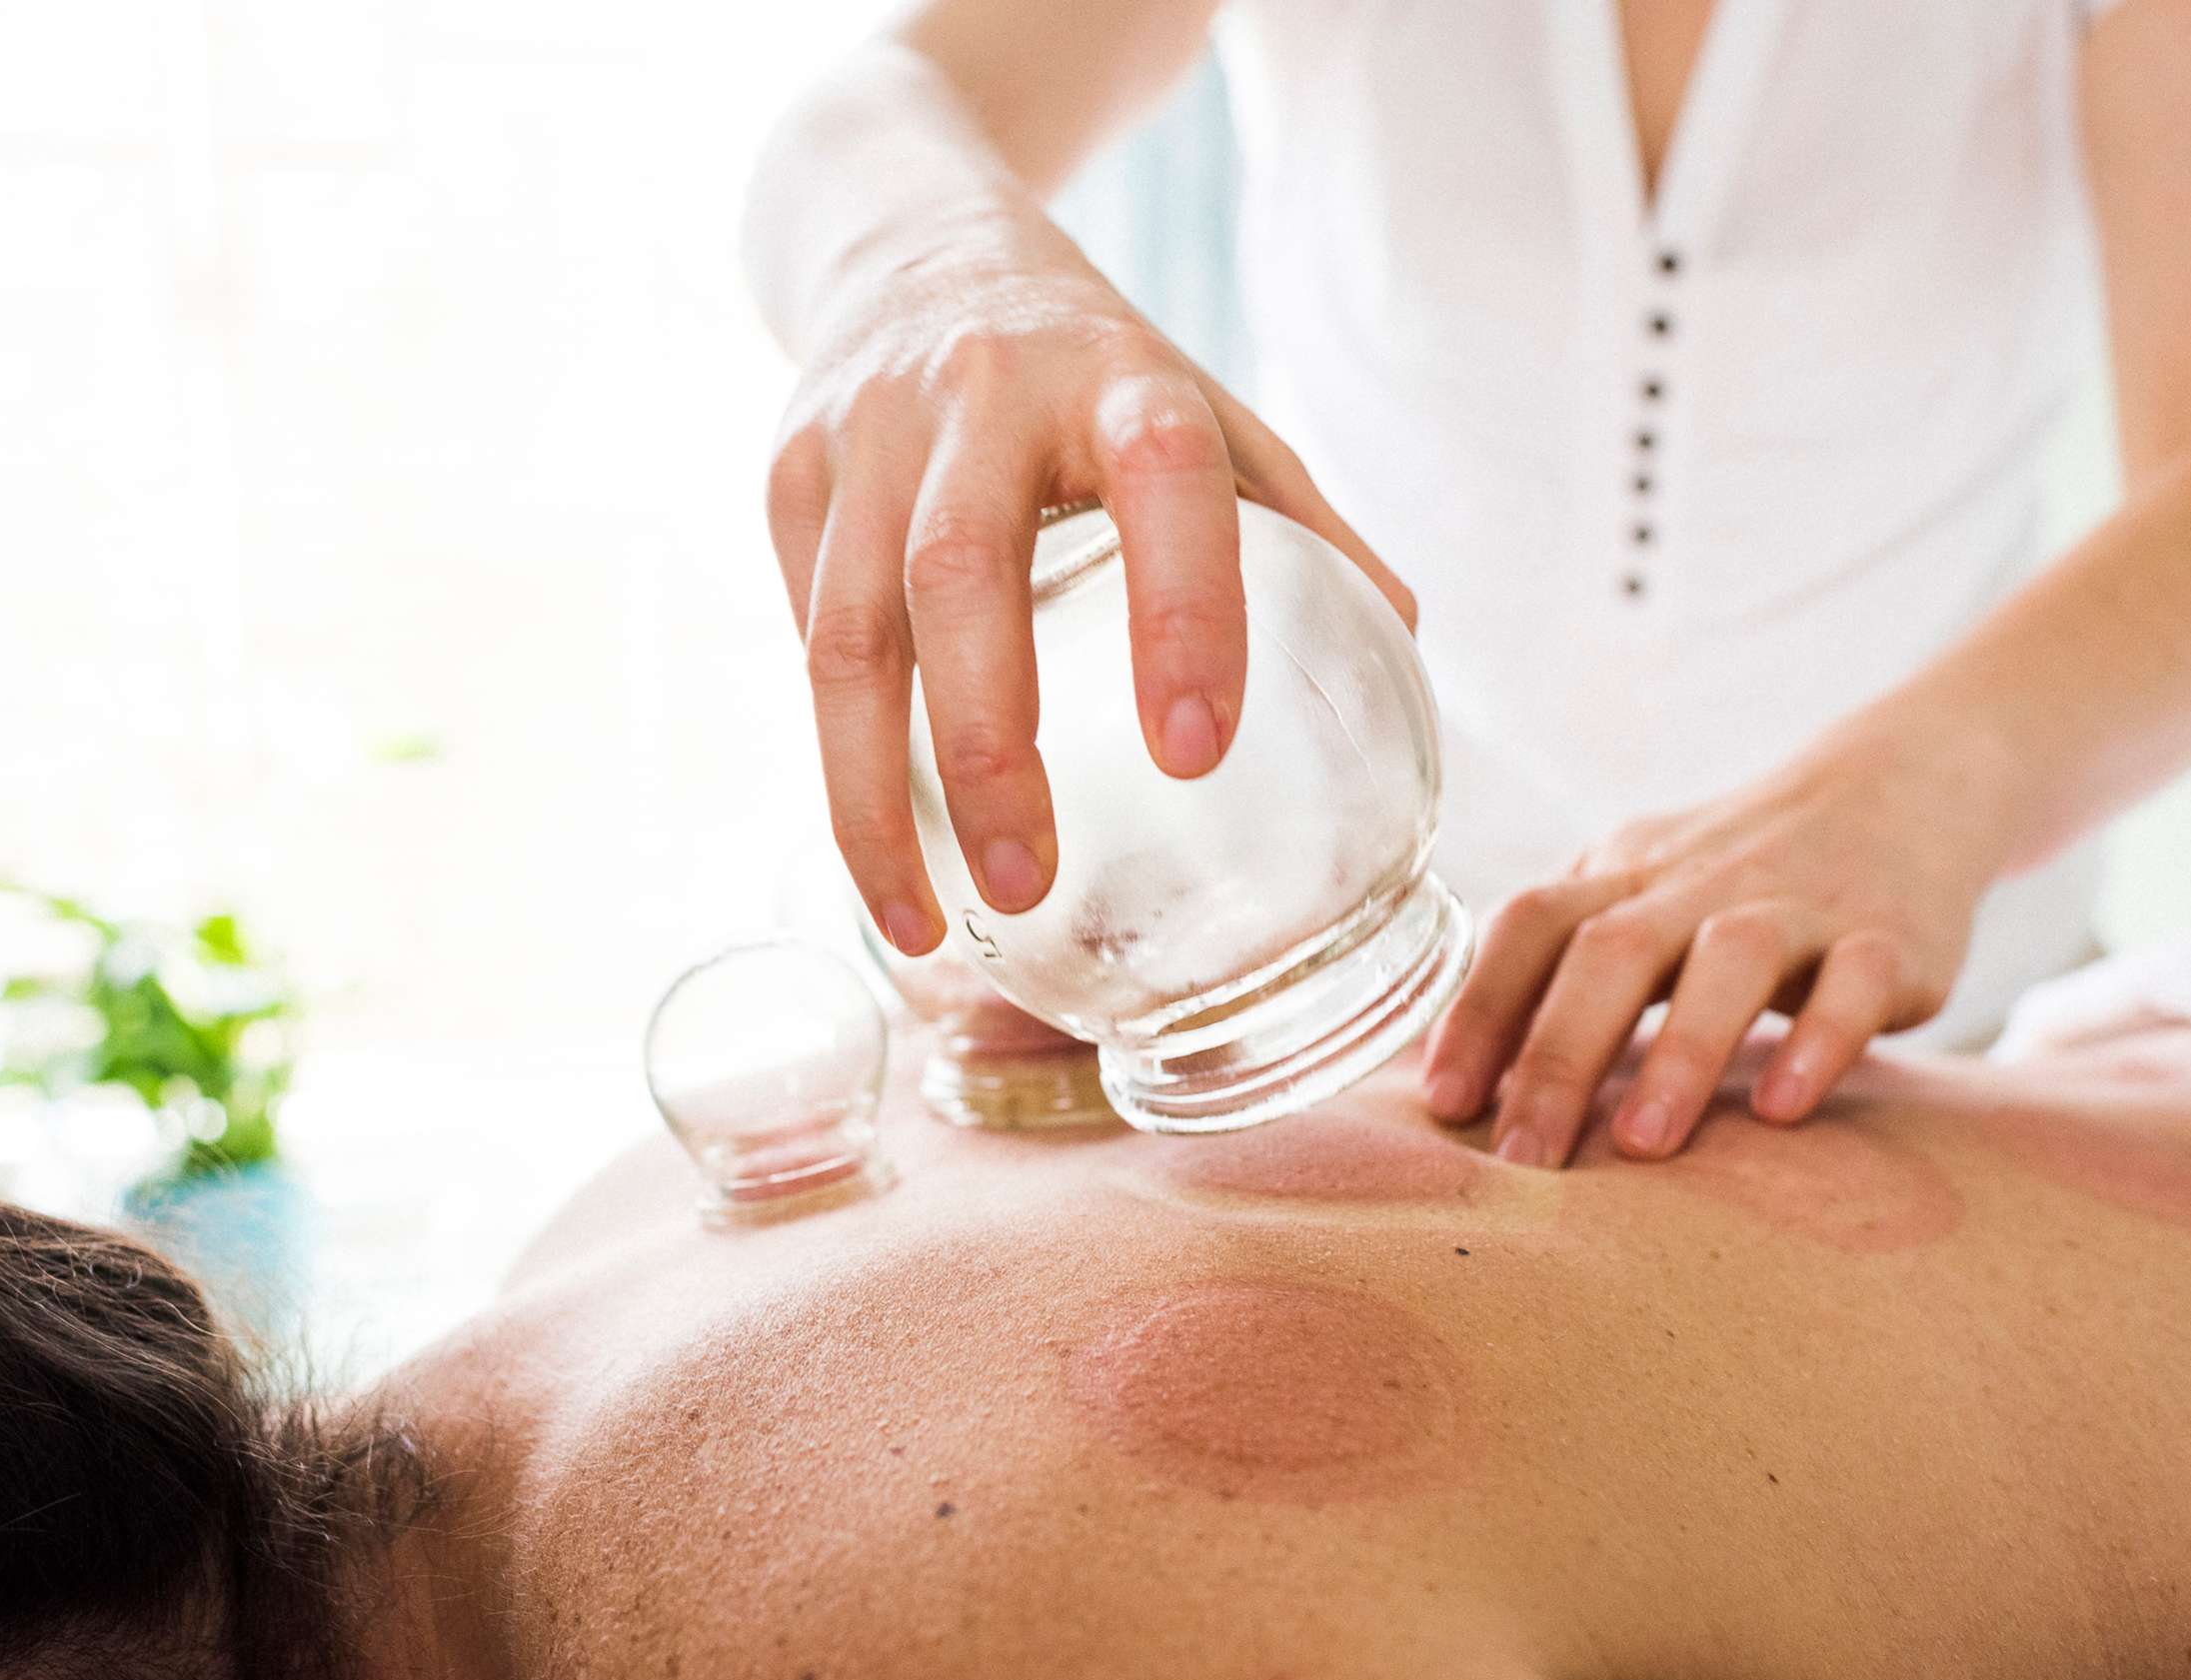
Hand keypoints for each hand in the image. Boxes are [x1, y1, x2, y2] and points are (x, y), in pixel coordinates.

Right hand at [766, 218, 1411, 956]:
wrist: (905, 244)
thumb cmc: (1086, 369)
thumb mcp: (1201, 406)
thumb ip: (1295, 520)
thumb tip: (1402, 648)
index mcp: (1116, 372)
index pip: (1161, 477)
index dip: (1181, 607)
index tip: (1194, 750)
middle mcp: (978, 394)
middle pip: (957, 577)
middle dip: (987, 746)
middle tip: (1028, 886)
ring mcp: (863, 436)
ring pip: (843, 634)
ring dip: (875, 796)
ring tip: (919, 924)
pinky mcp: (788, 478)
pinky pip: (802, 642)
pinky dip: (837, 767)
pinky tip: (881, 862)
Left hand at [1420, 722, 2018, 1165]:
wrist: (1902, 787)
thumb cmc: (1733, 879)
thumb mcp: (1638, 895)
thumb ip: (1561, 965)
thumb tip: (1456, 1077)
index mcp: (1623, 875)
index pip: (1529, 925)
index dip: (1478, 1008)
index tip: (1443, 1103)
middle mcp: (1699, 882)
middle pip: (1611, 949)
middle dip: (1559, 1055)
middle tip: (1526, 1158)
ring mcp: (1798, 903)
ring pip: (1729, 959)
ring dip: (1679, 1051)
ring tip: (1641, 1145)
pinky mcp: (1891, 935)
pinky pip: (1857, 980)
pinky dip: (1819, 1040)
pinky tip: (1782, 1108)